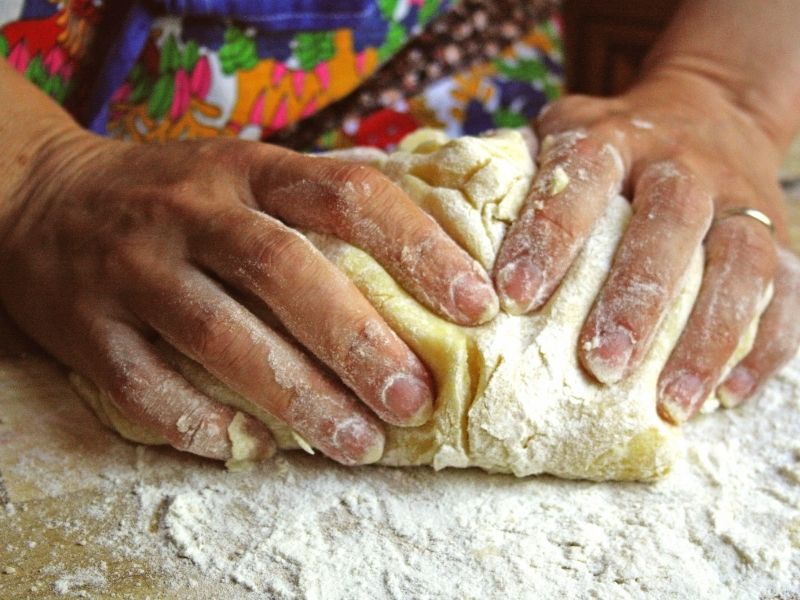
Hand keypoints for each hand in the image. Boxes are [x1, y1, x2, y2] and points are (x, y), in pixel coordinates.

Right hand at [0, 130, 497, 463]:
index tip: (475, 304)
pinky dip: (196, 421)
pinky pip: (140, 384)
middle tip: (414, 400)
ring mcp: (132, 266)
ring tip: (358, 443)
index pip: (346, 194)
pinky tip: (246, 449)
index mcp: (246, 168)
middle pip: (284, 272)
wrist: (40, 196)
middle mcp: (190, 210)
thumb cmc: (175, 194)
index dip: (417, 247)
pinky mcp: (84, 324)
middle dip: (357, 341)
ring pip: (218, 335)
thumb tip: (429, 254)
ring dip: (295, 396)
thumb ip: (319, 203)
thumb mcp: (245, 170)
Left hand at [493, 69, 799, 421]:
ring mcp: (738, 201)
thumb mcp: (560, 133)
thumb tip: (450, 234)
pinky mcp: (777, 237)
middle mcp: (682, 166)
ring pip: (738, 265)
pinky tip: (731, 394)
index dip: (549, 237)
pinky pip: (786, 292)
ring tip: (673, 404)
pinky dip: (763, 345)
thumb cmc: (611, 143)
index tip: (515, 299)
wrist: (707, 108)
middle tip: (601, 366)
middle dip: (635, 298)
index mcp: (614, 140)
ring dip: (708, 338)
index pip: (582, 181)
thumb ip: (516, 172)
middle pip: (668, 224)